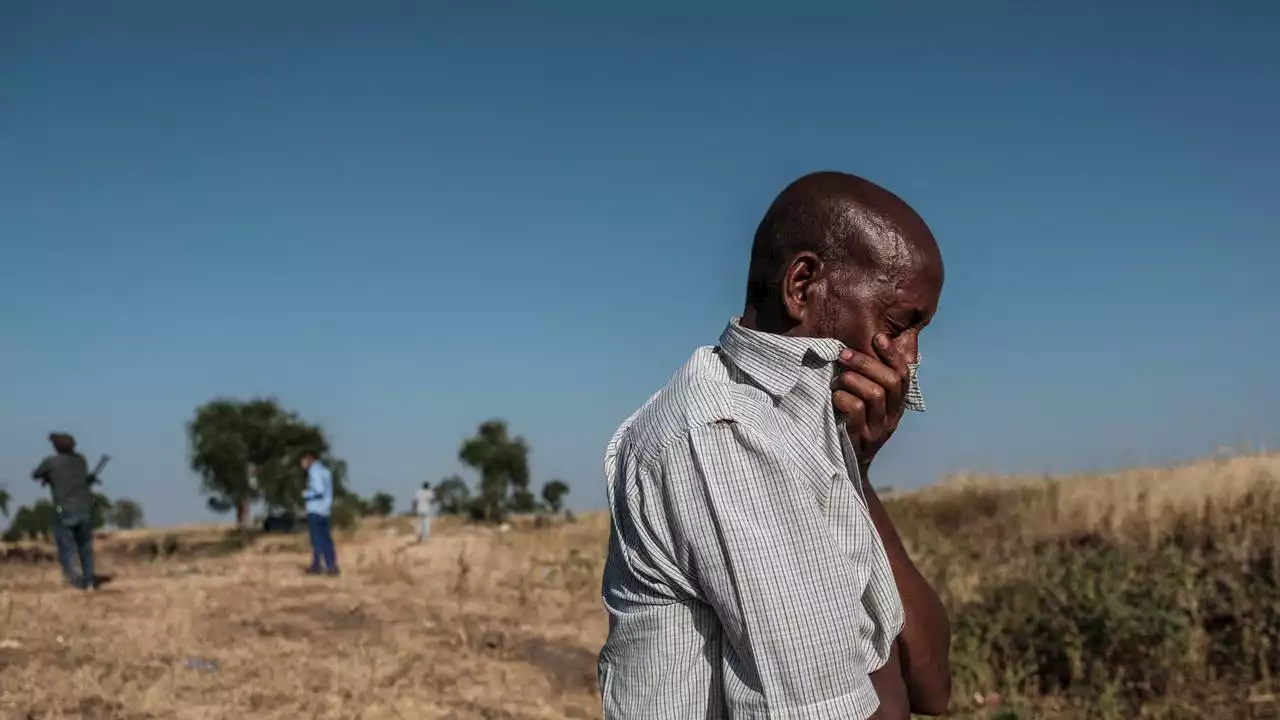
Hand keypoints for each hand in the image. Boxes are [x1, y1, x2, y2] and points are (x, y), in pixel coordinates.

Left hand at [832, 333, 913, 468]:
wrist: (848, 466)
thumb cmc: (854, 424)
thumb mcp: (867, 404)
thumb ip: (870, 381)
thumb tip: (866, 348)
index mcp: (896, 404)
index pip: (903, 375)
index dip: (893, 355)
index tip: (879, 337)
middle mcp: (892, 416)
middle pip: (889, 381)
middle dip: (866, 363)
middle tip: (844, 355)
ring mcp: (878, 428)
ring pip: (874, 394)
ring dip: (852, 380)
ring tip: (838, 380)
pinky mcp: (861, 438)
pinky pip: (855, 410)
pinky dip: (842, 398)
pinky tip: (834, 398)